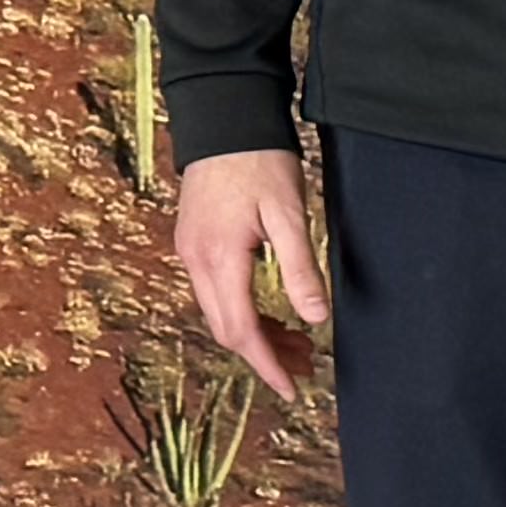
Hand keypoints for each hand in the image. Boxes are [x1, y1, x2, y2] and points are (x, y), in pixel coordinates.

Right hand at [170, 147, 329, 399]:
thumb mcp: (288, 214)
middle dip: (264, 354)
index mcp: (219, 258)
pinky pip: (213, 290)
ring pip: (218, 311)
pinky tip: (267, 308)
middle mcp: (195, 259)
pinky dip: (241, 309)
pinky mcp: (192, 238)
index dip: (268, 365)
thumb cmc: (258, 160)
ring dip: (255, 332)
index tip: (293, 390)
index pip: (242, 330)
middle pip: (226, 328)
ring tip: (295, 341)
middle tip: (305, 366)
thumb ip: (301, 268)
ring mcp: (189, 249)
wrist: (223, 116)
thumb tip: (316, 319)